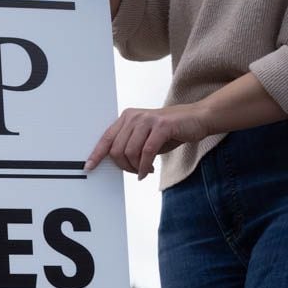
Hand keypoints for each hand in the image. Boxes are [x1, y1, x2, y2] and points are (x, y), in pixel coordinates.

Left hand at [86, 103, 211, 178]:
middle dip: (124, 166)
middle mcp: (134, 117)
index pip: (106, 138)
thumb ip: (129, 145)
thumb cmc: (170, 131)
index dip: (96, 154)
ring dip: (135, 167)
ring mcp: (147, 120)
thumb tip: (115, 162)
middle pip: (117, 150)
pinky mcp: (161, 126)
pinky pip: (146, 152)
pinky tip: (148, 171)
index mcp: (127, 118)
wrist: (198, 118)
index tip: (89, 166)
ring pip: (130, 152)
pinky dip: (145, 166)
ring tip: (143, 170)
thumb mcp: (144, 137)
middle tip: (134, 171)